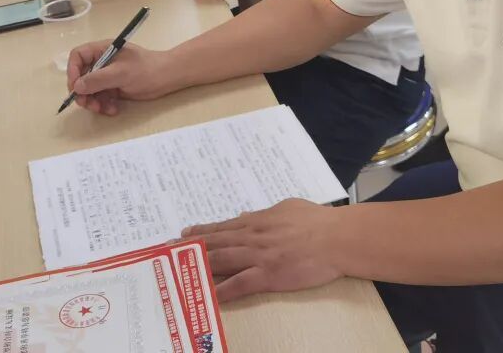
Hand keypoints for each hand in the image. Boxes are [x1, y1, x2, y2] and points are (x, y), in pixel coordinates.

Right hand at [66, 41, 176, 114]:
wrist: (167, 78)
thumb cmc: (146, 69)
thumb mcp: (120, 73)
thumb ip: (98, 79)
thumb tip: (77, 86)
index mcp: (102, 50)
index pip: (78, 56)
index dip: (72, 71)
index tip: (75, 87)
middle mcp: (102, 62)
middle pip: (81, 76)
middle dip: (83, 92)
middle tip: (88, 105)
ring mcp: (108, 75)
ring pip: (90, 90)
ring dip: (93, 102)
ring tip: (103, 109)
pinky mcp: (113, 88)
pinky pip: (100, 97)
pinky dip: (103, 105)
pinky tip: (113, 109)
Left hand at [183, 199, 344, 301]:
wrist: (335, 237)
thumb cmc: (317, 220)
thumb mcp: (286, 208)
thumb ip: (264, 214)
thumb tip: (247, 216)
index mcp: (257, 221)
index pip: (222, 227)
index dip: (201, 231)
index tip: (182, 234)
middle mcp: (252, 237)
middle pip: (214, 242)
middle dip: (189, 247)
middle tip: (167, 250)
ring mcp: (259, 256)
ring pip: (221, 260)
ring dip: (197, 265)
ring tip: (177, 269)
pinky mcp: (269, 274)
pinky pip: (240, 283)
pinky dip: (223, 289)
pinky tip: (208, 294)